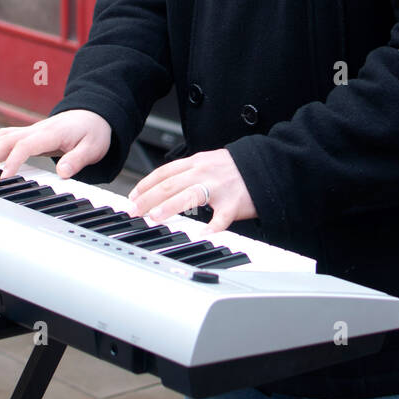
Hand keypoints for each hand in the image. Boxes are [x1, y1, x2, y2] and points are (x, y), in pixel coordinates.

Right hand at [0, 110, 111, 180]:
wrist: (94, 115)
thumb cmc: (93, 132)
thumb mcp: (93, 148)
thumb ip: (77, 160)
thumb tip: (62, 173)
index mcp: (52, 133)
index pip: (26, 145)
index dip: (13, 160)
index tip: (4, 177)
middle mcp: (38, 129)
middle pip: (7, 138)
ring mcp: (32, 129)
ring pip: (3, 135)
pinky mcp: (29, 133)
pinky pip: (6, 135)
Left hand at [128, 148, 255, 235]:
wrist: (266, 167)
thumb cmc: (236, 170)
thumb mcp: (209, 163)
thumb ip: (188, 173)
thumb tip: (163, 187)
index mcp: (196, 163)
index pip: (164, 172)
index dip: (145, 184)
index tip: (132, 197)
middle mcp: (204, 172)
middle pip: (170, 184)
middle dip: (148, 198)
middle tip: (134, 211)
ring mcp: (219, 187)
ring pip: (190, 195)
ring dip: (169, 206)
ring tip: (154, 217)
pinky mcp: (234, 202)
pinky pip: (221, 217)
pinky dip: (211, 226)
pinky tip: (201, 235)